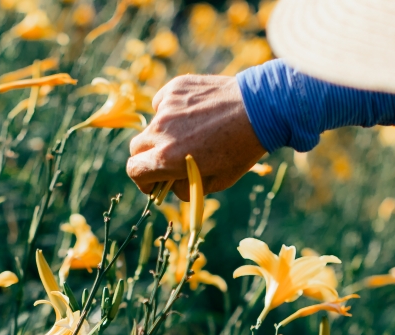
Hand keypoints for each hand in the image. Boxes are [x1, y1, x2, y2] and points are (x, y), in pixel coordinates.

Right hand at [126, 75, 267, 200]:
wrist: (260, 109)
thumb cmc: (240, 150)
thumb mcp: (216, 182)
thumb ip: (185, 187)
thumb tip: (171, 184)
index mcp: (167, 159)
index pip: (134, 170)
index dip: (142, 179)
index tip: (153, 181)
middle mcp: (161, 131)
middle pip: (137, 148)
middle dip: (148, 156)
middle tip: (167, 158)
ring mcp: (166, 107)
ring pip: (152, 124)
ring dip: (163, 133)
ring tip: (191, 132)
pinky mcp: (175, 88)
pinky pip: (162, 103)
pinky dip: (172, 111)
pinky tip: (194, 113)